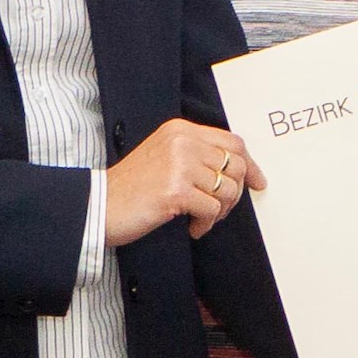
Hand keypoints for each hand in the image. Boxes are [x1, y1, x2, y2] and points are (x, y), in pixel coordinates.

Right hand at [108, 119, 260, 242]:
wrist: (100, 205)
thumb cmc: (132, 187)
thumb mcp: (165, 156)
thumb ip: (197, 154)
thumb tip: (242, 169)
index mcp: (180, 130)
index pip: (233, 142)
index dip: (250, 164)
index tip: (258, 182)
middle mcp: (182, 142)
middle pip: (236, 166)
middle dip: (234, 194)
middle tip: (217, 209)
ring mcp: (179, 164)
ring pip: (228, 190)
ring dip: (219, 211)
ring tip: (200, 218)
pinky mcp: (176, 190)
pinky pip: (213, 209)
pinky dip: (206, 224)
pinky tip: (191, 227)